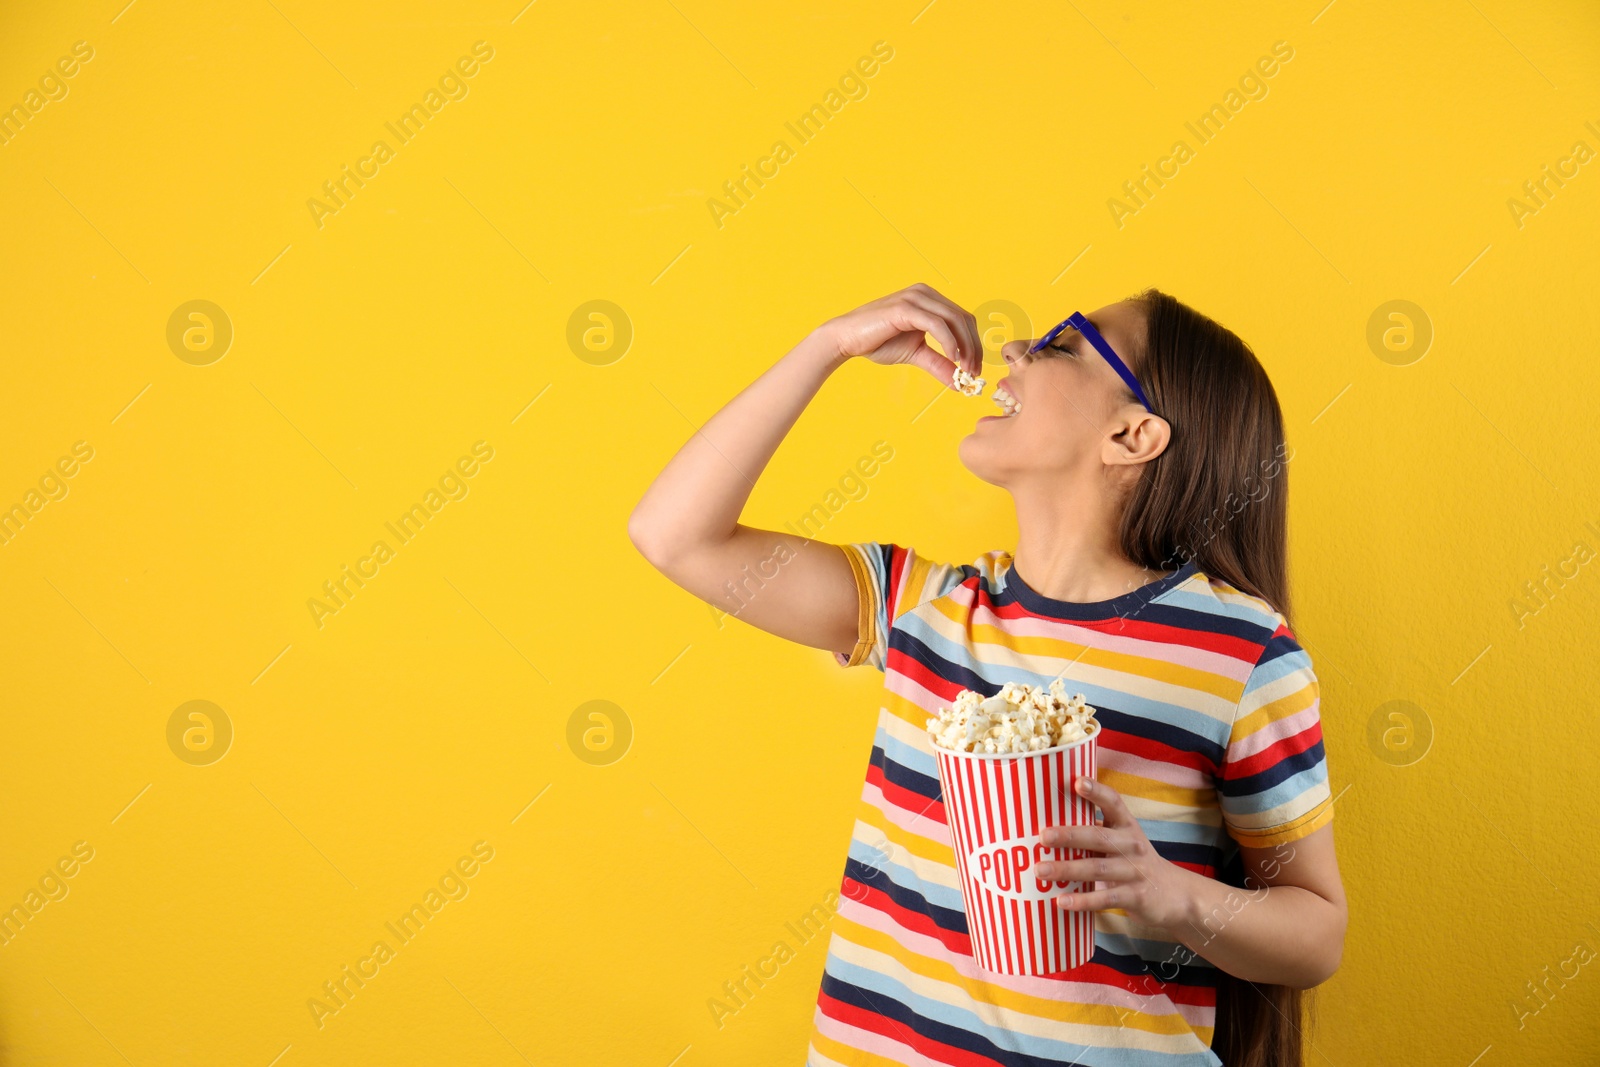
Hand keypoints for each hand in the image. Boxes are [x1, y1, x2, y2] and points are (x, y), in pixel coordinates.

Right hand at [815, 284, 981, 385]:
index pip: (963, 319)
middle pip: (964, 318)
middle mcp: (925, 293)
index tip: (975, 369)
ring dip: (965, 347)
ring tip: (964, 370)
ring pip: (954, 320)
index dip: (974, 344)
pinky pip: (937, 324)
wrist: (847, 339)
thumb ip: (938, 364)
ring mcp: (916, 297)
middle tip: (973, 372)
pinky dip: (949, 342)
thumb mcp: (915, 354)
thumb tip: (959, 383)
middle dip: (973, 347)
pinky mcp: (906, 308)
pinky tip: (953, 358)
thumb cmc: (878, 342)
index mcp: (929, 299)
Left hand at [1035, 776, 1198, 932]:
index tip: (1077, 782)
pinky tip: (1061, 901)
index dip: (1097, 792)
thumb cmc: (1133, 862)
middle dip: (1069, 836)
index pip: (1114, 802)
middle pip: (1098, 837)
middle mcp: (1132, 845)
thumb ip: (1094, 831)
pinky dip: (1082, 900)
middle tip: (1043, 836)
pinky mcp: (1135, 897)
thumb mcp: (1122, 840)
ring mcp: (1134, 871)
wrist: (1174, 894)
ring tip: (1040, 871)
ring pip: (1097, 869)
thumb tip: (1046, 823)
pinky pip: (1105, 898)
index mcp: (1126, 825)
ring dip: (1067, 869)